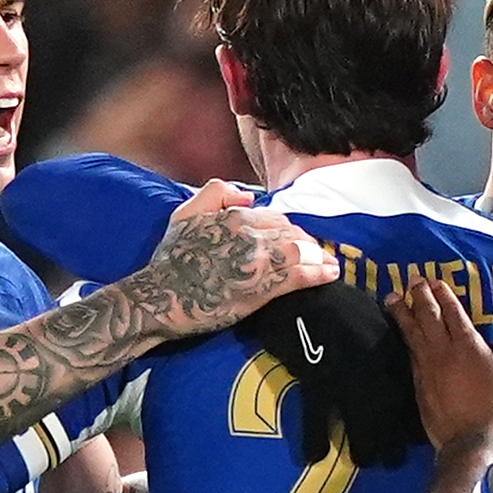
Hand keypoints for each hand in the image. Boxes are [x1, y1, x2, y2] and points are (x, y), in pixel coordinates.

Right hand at [128, 178, 337, 337]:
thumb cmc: (170, 259)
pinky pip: (300, 275)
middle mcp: (251, 235)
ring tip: (327, 263)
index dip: (285, 229)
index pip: (274, 217)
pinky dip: (319, 273)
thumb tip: (248, 197)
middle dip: (305, 242)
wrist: (162, 298)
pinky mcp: (264, 288)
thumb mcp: (185, 214)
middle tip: (313, 252)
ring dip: (317, 257)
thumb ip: (217, 193)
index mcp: (235, 217)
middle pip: (291, 233)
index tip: (290, 238)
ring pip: (300, 252)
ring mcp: (260, 262)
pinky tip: (330, 274)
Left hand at [386, 277, 492, 448]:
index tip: (436, 281)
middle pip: (427, 317)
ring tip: (393, 298)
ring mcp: (427, 370)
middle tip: (414, 281)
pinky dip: (406, 341)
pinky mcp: (419, 388)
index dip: (444, 295)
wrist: (472, 447)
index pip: (453, 313)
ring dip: (403, 314)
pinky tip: (404, 335)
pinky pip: (411, 356)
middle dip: (420, 296)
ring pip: (412, 335)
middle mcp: (444, 353)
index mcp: (469, 346)